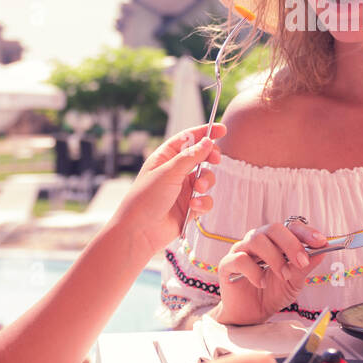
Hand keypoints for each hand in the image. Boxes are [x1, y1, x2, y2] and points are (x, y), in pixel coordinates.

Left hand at [109, 124, 225, 256]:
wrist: (139, 232)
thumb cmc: (145, 199)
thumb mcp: (168, 172)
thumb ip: (191, 157)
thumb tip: (209, 142)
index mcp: (165, 158)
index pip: (187, 139)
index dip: (204, 133)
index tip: (223, 129)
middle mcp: (175, 172)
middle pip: (201, 157)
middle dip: (210, 158)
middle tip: (215, 159)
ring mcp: (183, 190)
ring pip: (206, 178)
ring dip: (206, 182)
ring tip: (197, 189)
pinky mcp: (189, 207)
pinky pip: (205, 200)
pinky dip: (203, 202)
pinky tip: (194, 207)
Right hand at [213, 218, 329, 325]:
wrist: (251, 315)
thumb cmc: (272, 294)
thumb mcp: (294, 282)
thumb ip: (304, 267)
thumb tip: (322, 252)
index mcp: (276, 242)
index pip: (290, 227)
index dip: (306, 232)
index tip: (321, 241)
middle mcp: (258, 241)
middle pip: (273, 228)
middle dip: (291, 244)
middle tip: (302, 262)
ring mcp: (241, 251)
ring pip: (256, 239)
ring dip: (274, 258)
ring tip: (283, 275)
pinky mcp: (227, 265)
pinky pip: (240, 259)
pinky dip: (254, 271)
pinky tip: (261, 283)